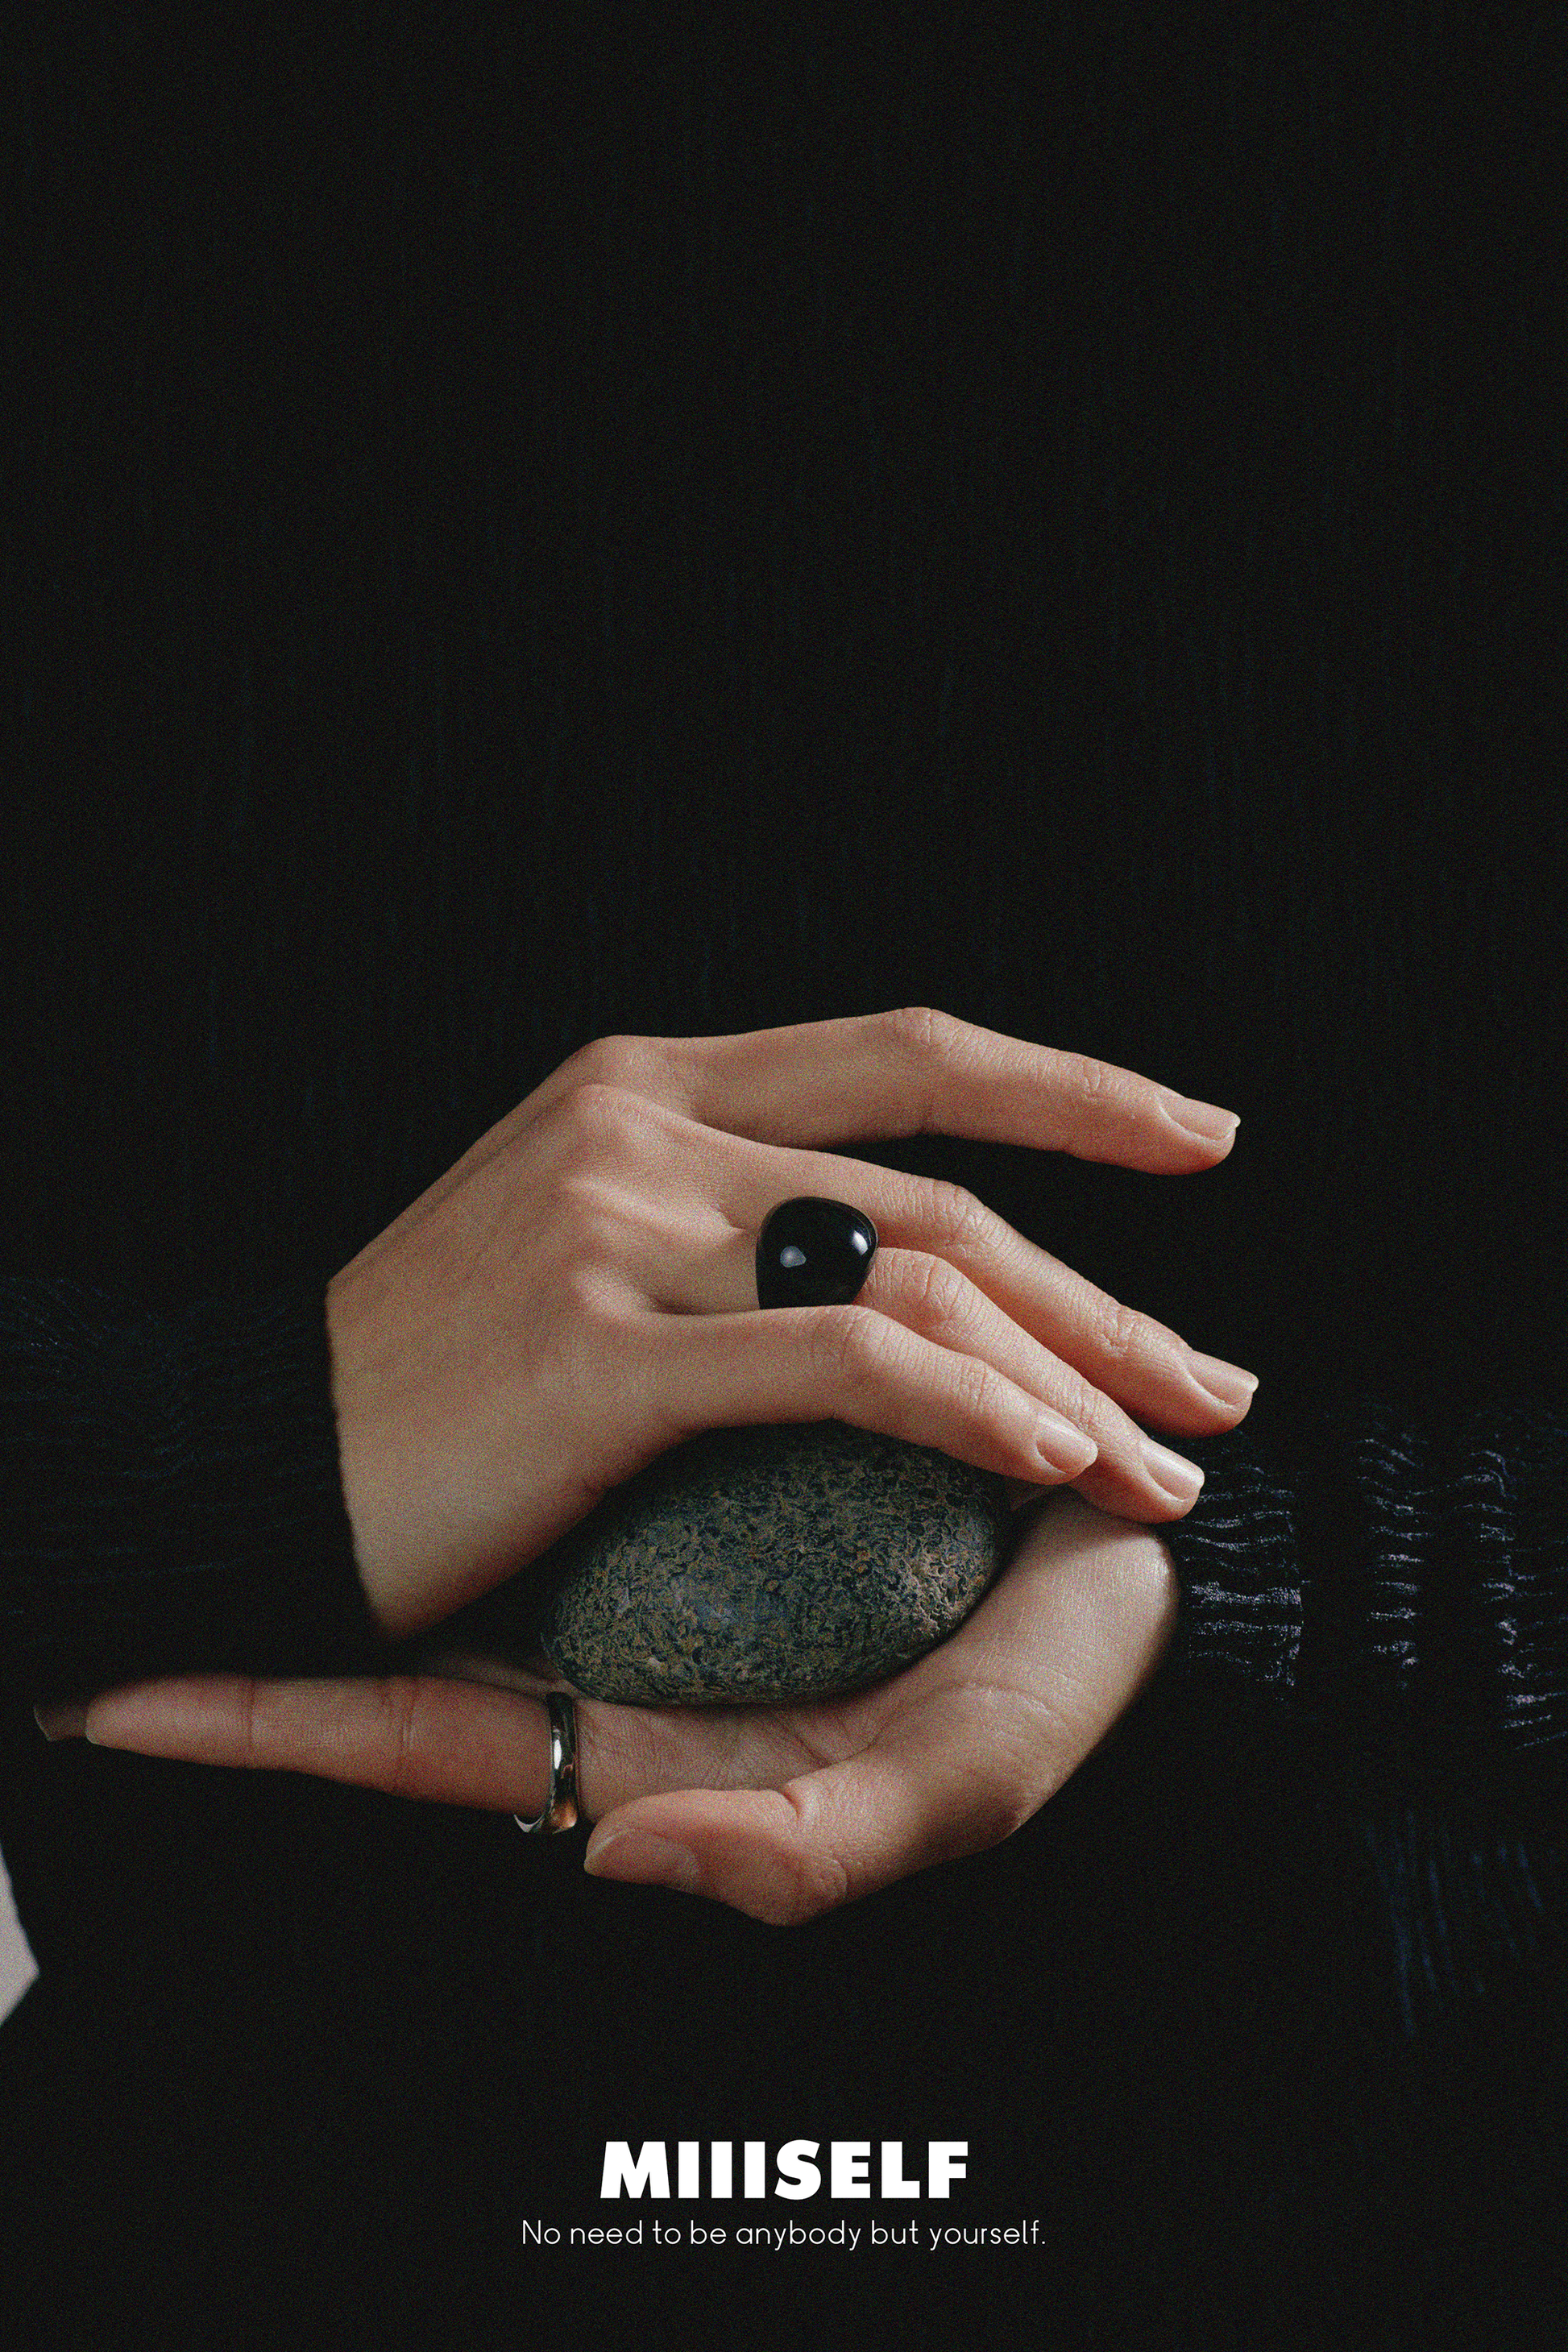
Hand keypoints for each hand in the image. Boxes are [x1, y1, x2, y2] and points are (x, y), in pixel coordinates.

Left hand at [42, 1490, 1177, 1924]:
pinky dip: (514, 1429)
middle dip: (260, 1624)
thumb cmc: (1059, 1691)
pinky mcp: (707, 1443)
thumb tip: (621, 1855)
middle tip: (94, 1602)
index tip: (108, 1702)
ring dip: (362, 1508)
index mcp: (656, 1735)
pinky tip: (464, 1375)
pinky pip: (580, 1425)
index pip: (419, 1733)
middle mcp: (634, 1636)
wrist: (1149, 1572)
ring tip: (236, 1470)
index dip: (272, 1718)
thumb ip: (803, 1846)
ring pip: (472, 1523)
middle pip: (406, 1631)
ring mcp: (659, 1540)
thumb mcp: (959, 1784)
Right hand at [324, 1005, 1253, 1637]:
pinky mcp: (598, 1348)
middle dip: (1106, 1292)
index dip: (1070, 1085)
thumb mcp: (569, 1242)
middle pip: (943, 1185)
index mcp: (647, 1086)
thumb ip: (711, 1216)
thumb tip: (852, 1243)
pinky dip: (967, 1406)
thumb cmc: (421, 1380)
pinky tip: (1050, 1459)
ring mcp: (617, 1224)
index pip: (905, 1052)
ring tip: (1162, 1465)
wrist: (244, 1461)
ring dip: (1069, 1375)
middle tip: (1211, 1386)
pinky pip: (838, 1362)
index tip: (1195, 1132)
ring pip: (914, 1274)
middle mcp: (642, 1126)